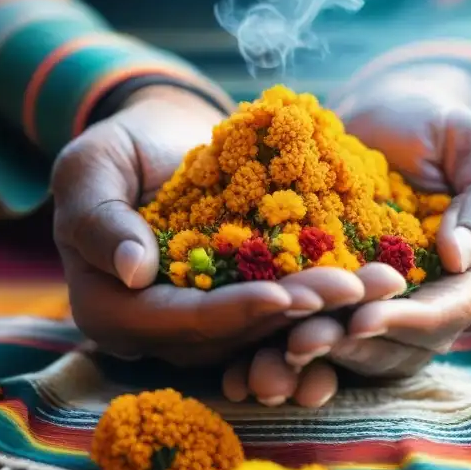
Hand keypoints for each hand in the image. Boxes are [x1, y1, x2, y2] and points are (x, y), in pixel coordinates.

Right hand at [51, 87, 393, 368]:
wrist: (160, 135)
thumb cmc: (118, 146)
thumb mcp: (90, 166)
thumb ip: (98, 218)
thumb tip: (131, 271)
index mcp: (112, 309)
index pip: (179, 320)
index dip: (234, 312)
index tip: (284, 296)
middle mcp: (161, 328)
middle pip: (234, 333)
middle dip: (298, 314)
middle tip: (358, 290)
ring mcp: (205, 319)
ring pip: (269, 327)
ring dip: (326, 310)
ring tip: (380, 284)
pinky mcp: (241, 301)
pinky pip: (286, 306)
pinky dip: (328, 294)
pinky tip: (373, 278)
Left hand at [226, 72, 470, 404]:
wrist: (383, 121)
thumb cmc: (435, 126)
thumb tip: (458, 256)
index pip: (448, 311)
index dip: (406, 322)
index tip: (362, 320)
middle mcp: (435, 307)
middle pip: (400, 347)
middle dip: (351, 349)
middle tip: (300, 346)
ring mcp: (389, 313)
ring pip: (360, 355)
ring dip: (318, 360)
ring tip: (273, 358)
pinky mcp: (345, 307)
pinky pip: (323, 337)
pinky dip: (291, 352)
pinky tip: (250, 358)